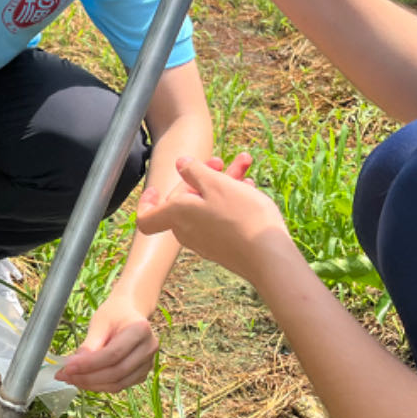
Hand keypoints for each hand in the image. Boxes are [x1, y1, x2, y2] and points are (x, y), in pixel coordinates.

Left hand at [56, 292, 158, 393]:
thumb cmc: (114, 314)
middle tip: (65, 375)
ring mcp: (148, 363)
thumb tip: (73, 366)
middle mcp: (149, 348)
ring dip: (91, 385)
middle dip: (87, 377)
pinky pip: (119, 386)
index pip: (113, 354)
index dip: (89, 364)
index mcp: (140, 330)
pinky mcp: (142, 374)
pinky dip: (100, 386)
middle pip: (116, 372)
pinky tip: (84, 380)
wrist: (129, 313)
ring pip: (117, 384)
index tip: (67, 367)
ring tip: (71, 378)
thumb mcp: (99, 323)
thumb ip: (88, 345)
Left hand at [136, 152, 296, 282]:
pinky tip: (249, 186)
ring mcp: (206, 241)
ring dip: (223, 182)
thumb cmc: (241, 216)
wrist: (269, 256)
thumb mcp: (216, 184)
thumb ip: (195, 171)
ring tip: (244, 164)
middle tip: (221, 161)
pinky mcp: (225, 246)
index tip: (154, 188)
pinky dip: (232, 200)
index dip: (147, 203)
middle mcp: (187, 232)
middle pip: (185, 201)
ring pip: (207, 205)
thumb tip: (180, 164)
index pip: (146, 218)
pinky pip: (221, 218)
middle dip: (202, 177)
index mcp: (177, 216)